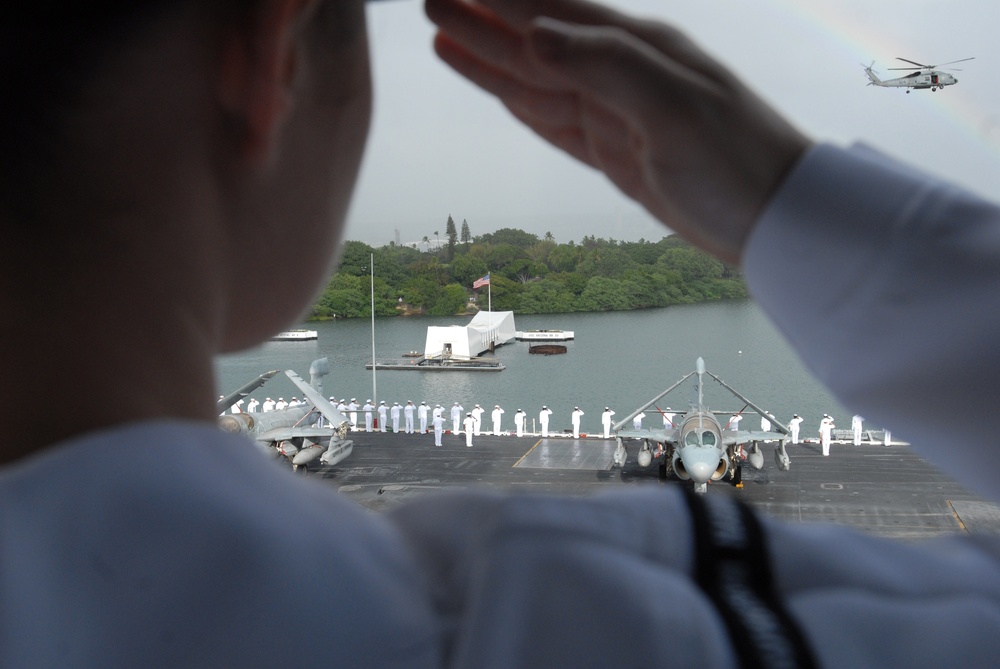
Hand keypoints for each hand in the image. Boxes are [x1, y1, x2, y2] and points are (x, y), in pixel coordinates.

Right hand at [424, 0, 810, 263]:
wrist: (776, 220)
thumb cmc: (739, 161)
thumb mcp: (676, 109)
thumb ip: (607, 67)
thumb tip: (537, 35)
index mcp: (638, 51)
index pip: (554, 13)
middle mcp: (621, 73)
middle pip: (535, 40)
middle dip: (481, 21)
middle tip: (430, 0)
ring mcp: (615, 113)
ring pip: (535, 79)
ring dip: (488, 58)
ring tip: (442, 35)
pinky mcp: (614, 151)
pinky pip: (552, 119)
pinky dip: (518, 100)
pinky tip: (496, 85)